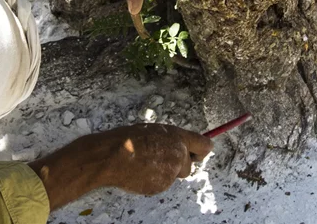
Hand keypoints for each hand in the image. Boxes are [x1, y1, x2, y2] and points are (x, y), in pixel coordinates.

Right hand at [30, 124, 212, 209]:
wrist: (111, 157)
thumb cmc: (128, 138)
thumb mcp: (153, 130)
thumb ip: (171, 139)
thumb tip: (181, 145)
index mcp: (177, 137)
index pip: (204, 146)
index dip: (201, 150)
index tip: (198, 152)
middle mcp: (178, 155)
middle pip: (189, 165)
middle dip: (179, 164)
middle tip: (160, 158)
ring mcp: (170, 173)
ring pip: (174, 175)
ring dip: (165, 171)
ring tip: (145, 163)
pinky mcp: (160, 186)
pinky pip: (161, 183)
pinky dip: (154, 179)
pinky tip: (140, 172)